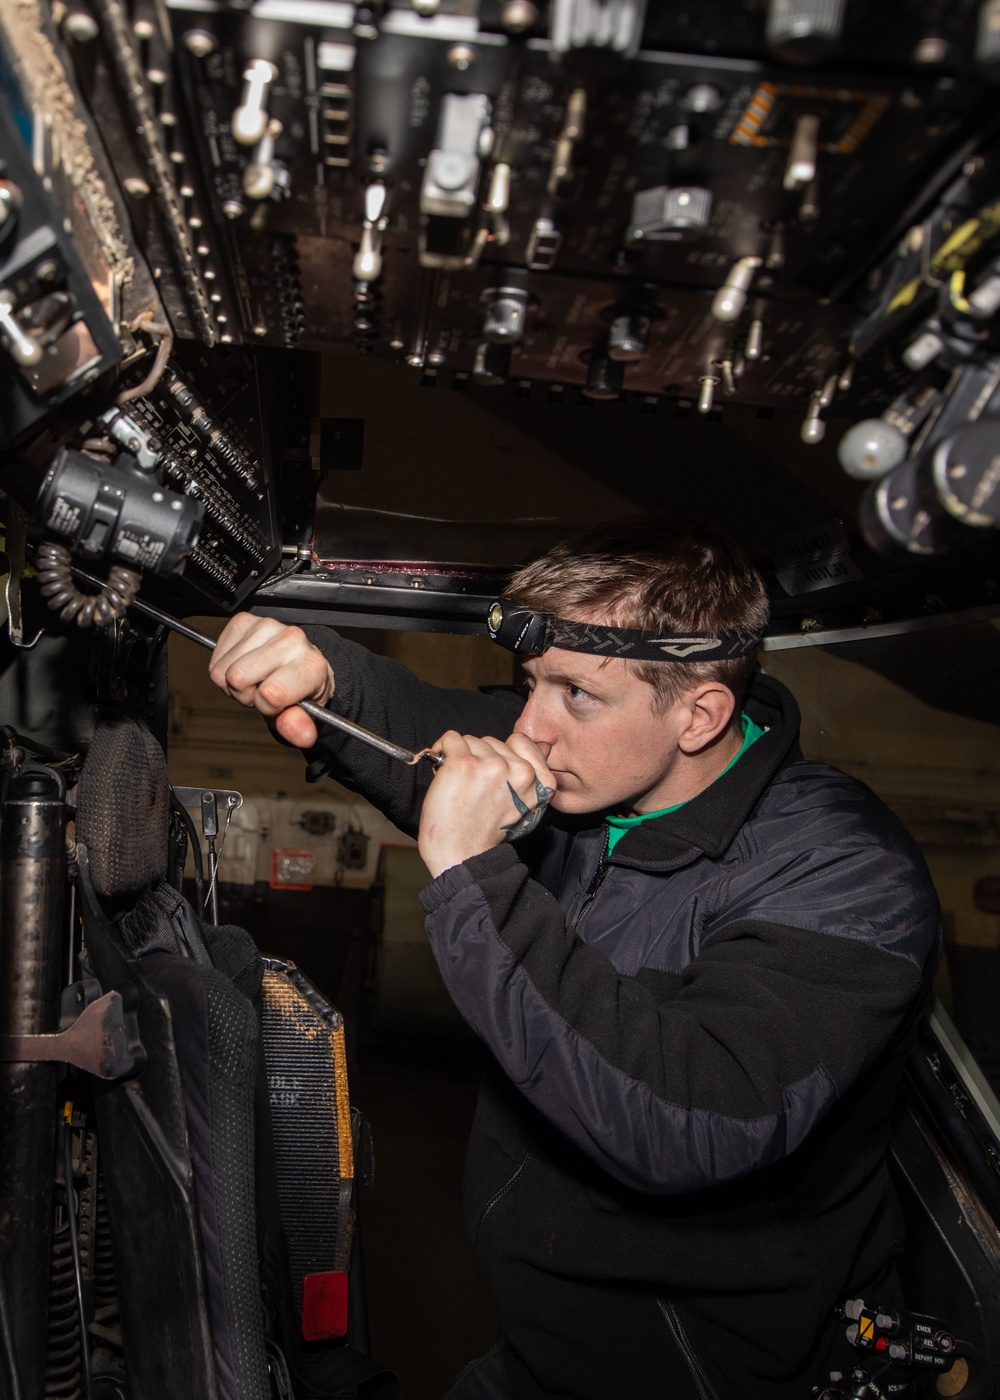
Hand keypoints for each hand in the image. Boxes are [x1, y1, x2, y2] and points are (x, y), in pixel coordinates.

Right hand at [209, 614, 334, 747]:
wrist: (301, 665)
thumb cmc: (300, 691)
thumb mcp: (302, 715)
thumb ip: (298, 726)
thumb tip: (303, 736)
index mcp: (312, 665)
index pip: (271, 693)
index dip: (267, 705)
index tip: (278, 702)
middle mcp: (293, 639)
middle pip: (237, 678)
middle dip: (247, 694)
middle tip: (263, 691)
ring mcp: (268, 625)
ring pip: (224, 669)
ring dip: (235, 681)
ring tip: (256, 679)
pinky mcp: (245, 619)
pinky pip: (215, 656)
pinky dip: (225, 666)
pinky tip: (246, 666)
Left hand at [418, 731, 555, 878]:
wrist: (462, 855)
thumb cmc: (487, 831)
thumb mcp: (522, 803)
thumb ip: (533, 772)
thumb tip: (544, 744)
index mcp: (541, 782)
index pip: (521, 741)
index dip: (501, 753)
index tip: (491, 772)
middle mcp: (520, 771)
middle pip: (493, 741)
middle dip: (480, 757)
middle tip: (474, 786)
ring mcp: (492, 765)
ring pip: (471, 740)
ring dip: (461, 756)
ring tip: (460, 784)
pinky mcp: (464, 764)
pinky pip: (450, 739)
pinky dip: (442, 750)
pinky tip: (444, 772)